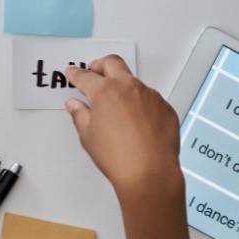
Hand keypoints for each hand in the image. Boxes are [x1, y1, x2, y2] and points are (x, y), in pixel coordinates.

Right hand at [65, 56, 183, 201]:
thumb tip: (75, 105)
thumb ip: (79, 114)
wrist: (150, 175)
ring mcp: (149, 96)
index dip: (75, 73)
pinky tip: (136, 121)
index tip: (73, 72)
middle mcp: (128, 88)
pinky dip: (141, 103)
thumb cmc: (119, 158)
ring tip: (118, 105)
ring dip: (123, 86)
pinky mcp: (165, 108)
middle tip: (94, 71)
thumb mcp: (88, 135)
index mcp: (104, 91)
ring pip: (133, 81)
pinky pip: (150, 99)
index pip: (84, 75)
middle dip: (100, 65)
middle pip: (112, 63)